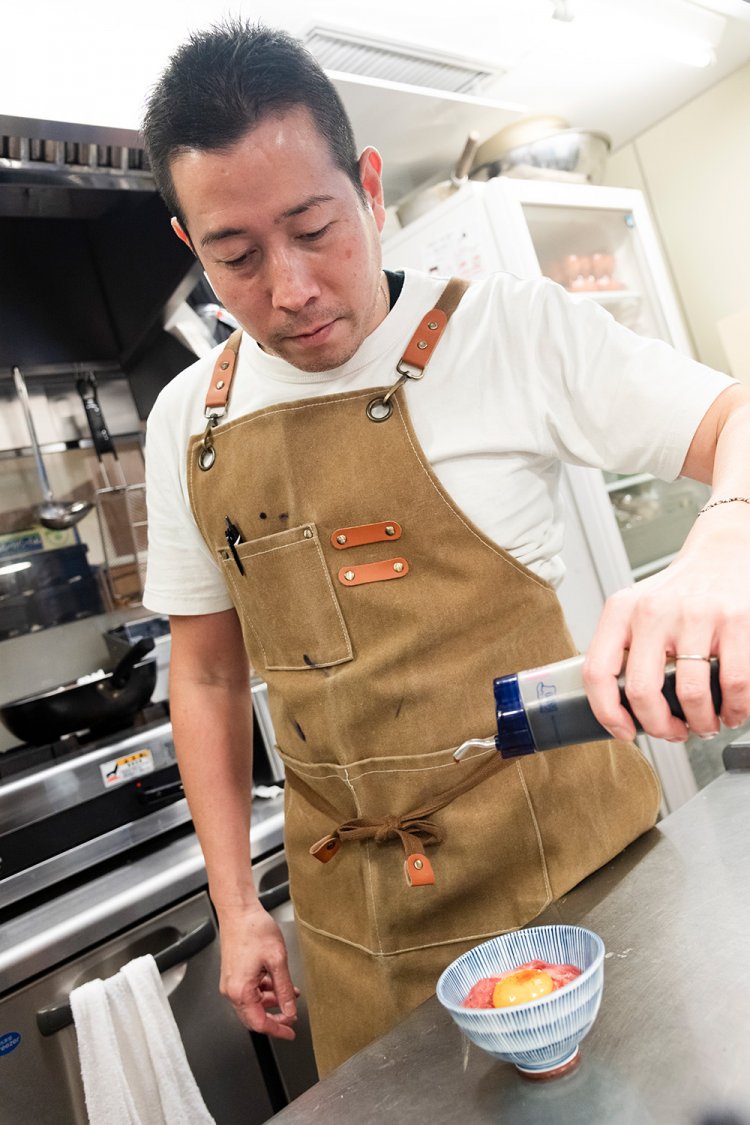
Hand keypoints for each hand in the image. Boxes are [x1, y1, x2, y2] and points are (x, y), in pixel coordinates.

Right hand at [216, 899, 298, 1039]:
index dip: (277, 1029)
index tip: (290, 1032)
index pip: (259, 1023)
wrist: (239, 910)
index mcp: (240, 990)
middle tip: (291, 1017)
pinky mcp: (233, 974)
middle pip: (254, 1017)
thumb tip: (290, 1010)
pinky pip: (249, 991)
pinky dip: (264, 991)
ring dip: (271, 1002)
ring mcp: (230, 982)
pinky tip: (277, 983)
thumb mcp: (277, 960)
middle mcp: (231, 990)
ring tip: (290, 995)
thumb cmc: (254, 929)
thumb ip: (284, 989)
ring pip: (252, 1004)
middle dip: (275, 1017)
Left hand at [583, 508, 749, 741]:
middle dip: (660, 726)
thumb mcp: (638, 611)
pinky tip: (732, 709)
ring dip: (701, 722)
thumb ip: (626, 650)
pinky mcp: (736, 620)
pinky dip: (736, 709)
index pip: (597, 672)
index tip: (625, 731)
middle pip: (642, 691)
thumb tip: (624, 712)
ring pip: (692, 694)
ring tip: (706, 723)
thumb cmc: (680, 593)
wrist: (723, 552)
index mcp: (621, 610)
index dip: (607, 714)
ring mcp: (696, 614)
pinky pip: (735, 683)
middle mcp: (654, 610)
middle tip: (673, 732)